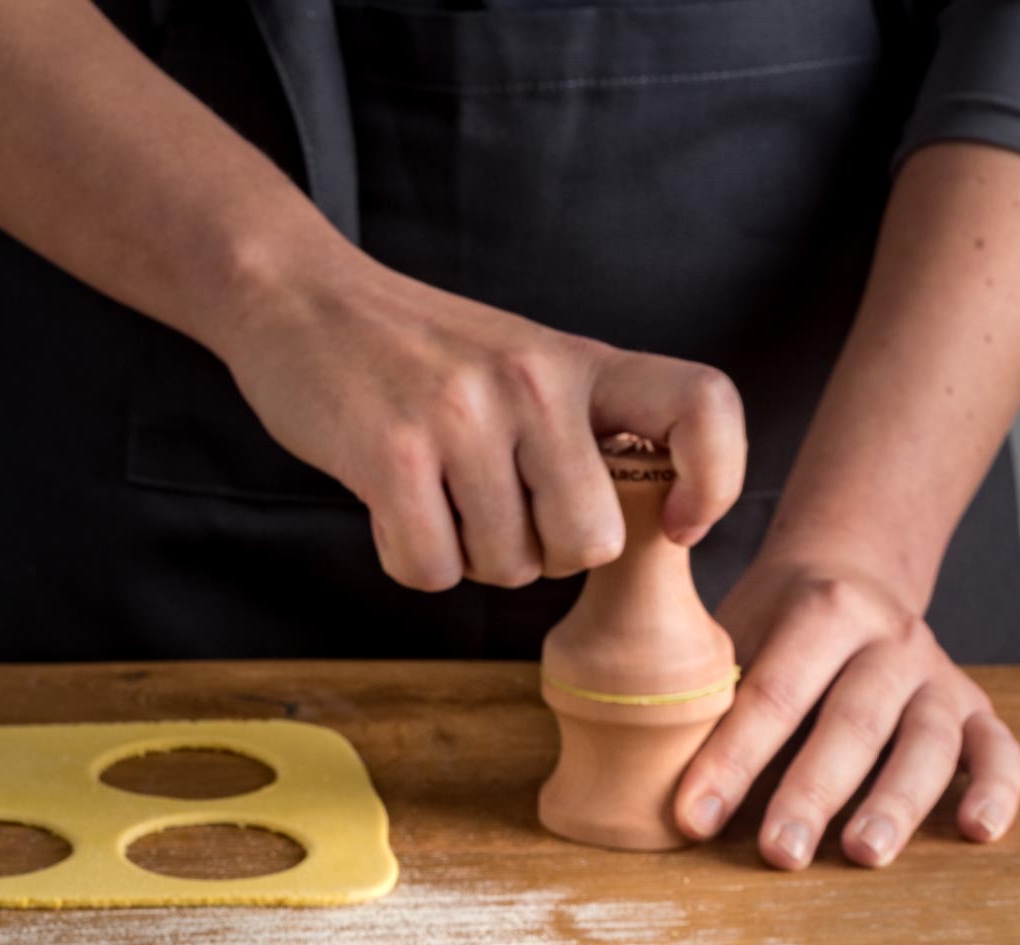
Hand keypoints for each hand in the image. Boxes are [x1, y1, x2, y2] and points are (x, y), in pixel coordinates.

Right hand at [220, 242, 744, 590]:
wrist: (301, 298)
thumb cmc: (423, 353)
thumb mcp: (526, 366)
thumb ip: (581, 434)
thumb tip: (625, 534)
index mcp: (582, 363)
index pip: (704, 406)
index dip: (718, 480)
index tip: (680, 524)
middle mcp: (535, 383)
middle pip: (593, 543)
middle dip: (545, 555)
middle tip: (499, 511)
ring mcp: (464, 414)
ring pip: (508, 568)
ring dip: (469, 556)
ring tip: (436, 491)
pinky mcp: (392, 453)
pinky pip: (431, 570)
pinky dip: (411, 560)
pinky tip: (394, 506)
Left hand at [673, 553, 1019, 867]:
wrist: (851, 573)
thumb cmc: (773, 620)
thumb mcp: (735, 624)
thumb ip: (706, 682)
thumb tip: (635, 766)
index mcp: (821, 608)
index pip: (774, 692)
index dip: (733, 758)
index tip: (695, 817)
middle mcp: (889, 638)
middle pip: (854, 720)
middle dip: (813, 791)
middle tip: (779, 853)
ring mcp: (937, 672)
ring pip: (928, 740)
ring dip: (896, 800)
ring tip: (862, 855)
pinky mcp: (974, 704)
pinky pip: (999, 747)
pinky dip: (996, 789)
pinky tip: (976, 832)